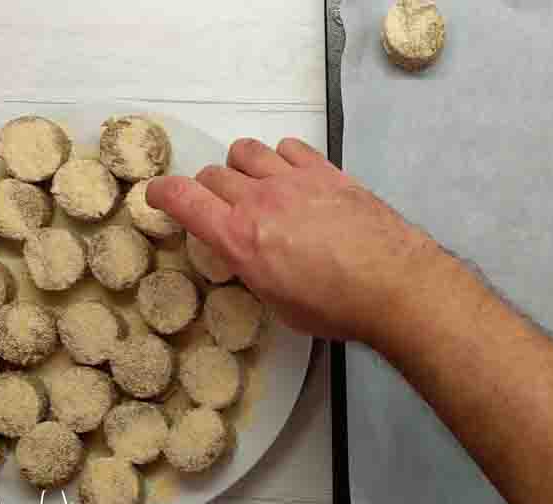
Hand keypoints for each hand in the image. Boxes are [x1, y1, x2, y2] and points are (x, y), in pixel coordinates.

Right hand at [147, 138, 443, 341]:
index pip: (183, 198)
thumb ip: (255, 269)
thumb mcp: (278, 304)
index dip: (162, 193)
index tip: (158, 195)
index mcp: (239, 239)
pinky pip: (288, 146)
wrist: (394, 284)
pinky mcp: (326, 170)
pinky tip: (293, 175)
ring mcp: (293, 180)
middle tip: (221, 208)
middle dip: (208, 190)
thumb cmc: (336, 309)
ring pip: (246, 151)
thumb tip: (251, 254)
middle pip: (213, 174)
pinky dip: (281, 158)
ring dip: (242, 167)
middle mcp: (259, 201)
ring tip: (256, 186)